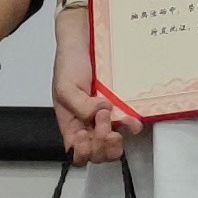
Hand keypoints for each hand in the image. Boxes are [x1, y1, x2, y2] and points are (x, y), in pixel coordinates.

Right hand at [51, 29, 136, 163]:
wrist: (85, 43)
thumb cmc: (69, 65)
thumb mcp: (66, 87)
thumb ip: (80, 106)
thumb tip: (100, 114)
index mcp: (70, 125)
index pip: (76, 154)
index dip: (83, 152)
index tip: (85, 134)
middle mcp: (88, 125)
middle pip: (97, 154)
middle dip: (101, 145)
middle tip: (103, 122)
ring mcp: (105, 119)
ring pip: (113, 146)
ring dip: (115, 140)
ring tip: (114, 121)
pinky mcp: (120, 108)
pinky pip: (128, 125)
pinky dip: (131, 126)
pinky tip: (131, 120)